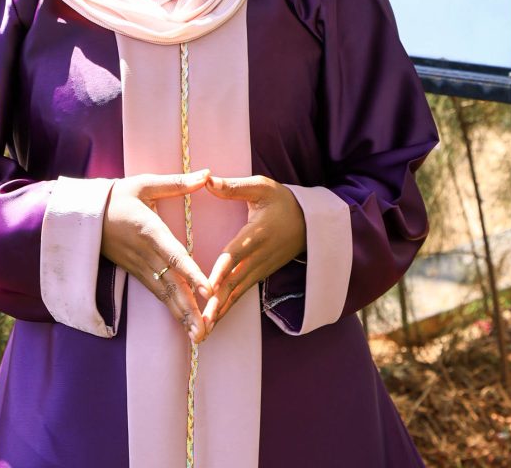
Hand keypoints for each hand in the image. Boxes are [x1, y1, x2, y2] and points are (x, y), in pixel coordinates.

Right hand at [101, 170, 212, 342]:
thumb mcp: (145, 183)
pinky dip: (171, 309)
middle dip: (188, 308)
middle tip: (206, 330)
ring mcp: (139, 266)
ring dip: (181, 315)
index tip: (208, 289)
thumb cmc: (119, 195)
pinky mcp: (136, 273)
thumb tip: (207, 174)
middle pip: (170, 284)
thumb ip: (177, 183)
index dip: (191, 273)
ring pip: (164, 294)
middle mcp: (144, 254)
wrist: (84, 214)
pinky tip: (185, 323)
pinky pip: (157, 294)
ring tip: (200, 336)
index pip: (173, 255)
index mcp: (149, 230)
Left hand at [202, 175, 305, 332]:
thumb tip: (207, 179)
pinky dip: (226, 309)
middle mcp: (258, 256)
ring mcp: (259, 269)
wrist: (310, 222)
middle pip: (234, 282)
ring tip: (201, 331)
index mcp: (256, 234)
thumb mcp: (261, 187)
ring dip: (219, 312)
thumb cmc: (282, 201)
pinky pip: (240, 294)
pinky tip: (211, 323)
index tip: (208, 285)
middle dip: (217, 302)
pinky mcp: (259, 275)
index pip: (236, 253)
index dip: (222, 269)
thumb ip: (233, 186)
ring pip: (237, 293)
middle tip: (200, 322)